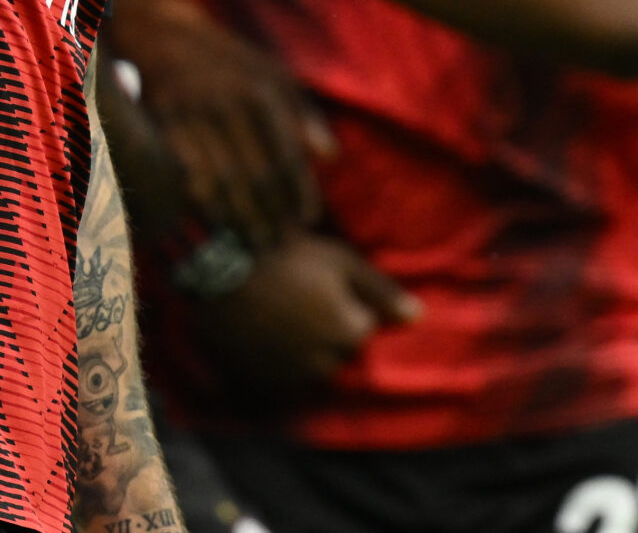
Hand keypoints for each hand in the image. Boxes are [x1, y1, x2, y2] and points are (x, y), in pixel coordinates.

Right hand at [112, 0, 332, 247]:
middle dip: (272, 216)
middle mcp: (230, 103)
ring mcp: (194, 114)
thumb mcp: (273, 74)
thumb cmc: (229, 60)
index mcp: (263, 92)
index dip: (300, 193)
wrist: (164, 32)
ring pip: (222, 182)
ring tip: (254, 244)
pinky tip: (216, 222)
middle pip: (257, 176)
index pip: (288, 155)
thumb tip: (331, 159)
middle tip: (281, 244)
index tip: (308, 221)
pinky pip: (187, 174)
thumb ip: (305, 116)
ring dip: (240, 219)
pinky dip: (204, 205)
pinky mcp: (165, 124)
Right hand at [190, 233, 415, 409]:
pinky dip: (276, 365)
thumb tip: (418, 317)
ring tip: (281, 321)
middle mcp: (324, 364)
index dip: (347, 307)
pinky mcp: (258, 382)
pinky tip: (263, 338)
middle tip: (301, 304)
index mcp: (348, 333)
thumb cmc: (285, 254)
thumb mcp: (339, 260)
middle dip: (327, 335)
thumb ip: (380, 291)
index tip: (326, 289)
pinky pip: (277, 382)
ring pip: (308, 370)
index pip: (363, 331)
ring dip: (302, 352)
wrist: (220, 267)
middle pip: (336, 355)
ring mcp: (289, 377)